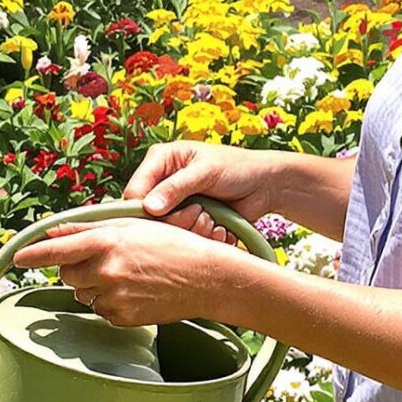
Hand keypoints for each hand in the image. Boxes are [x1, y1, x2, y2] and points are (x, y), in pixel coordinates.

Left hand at [9, 217, 250, 328]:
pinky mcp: (122, 317)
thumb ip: (88, 230)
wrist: (205, 277)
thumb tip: (54, 232)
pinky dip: (110, 301)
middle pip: (68, 274)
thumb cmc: (171, 245)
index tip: (17, 258)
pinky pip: (101, 310)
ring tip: (126, 274)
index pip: (56, 250)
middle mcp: (106, 271)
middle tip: (105, 259)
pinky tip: (134, 291)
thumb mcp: (130, 226)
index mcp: (106, 243)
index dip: (33, 255)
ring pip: (83, 293)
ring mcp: (114, 297)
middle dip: (77, 267)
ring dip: (94, 285)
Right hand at [123, 141, 277, 238]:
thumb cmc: (237, 167)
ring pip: (168, 232)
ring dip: (193, 228)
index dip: (143, 209)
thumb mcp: (205, 172)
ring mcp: (176, 206)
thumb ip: (175, 187)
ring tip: (211, 217)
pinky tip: (218, 226)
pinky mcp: (190, 223)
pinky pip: (186, 239)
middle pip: (148, 217)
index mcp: (159, 161)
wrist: (267, 185)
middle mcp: (162, 184)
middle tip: (200, 212)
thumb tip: (149, 208)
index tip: (162, 217)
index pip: (134, 191)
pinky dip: (204, 236)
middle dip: (177, 220)